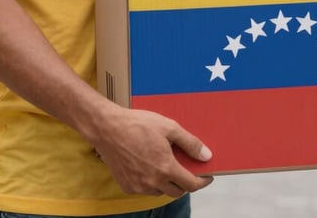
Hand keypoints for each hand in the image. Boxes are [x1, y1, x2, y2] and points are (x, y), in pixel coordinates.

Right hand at [94, 108, 213, 196]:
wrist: (108, 129)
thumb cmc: (138, 125)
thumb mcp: (169, 128)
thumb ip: (190, 143)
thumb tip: (206, 156)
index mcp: (166, 168)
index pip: (191, 184)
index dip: (202, 181)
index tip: (207, 176)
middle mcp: (153, 182)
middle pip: (177, 191)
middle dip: (186, 182)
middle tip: (187, 168)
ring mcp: (139, 187)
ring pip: (161, 191)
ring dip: (168, 183)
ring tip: (167, 164)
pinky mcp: (127, 186)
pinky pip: (145, 190)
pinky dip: (152, 182)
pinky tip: (150, 166)